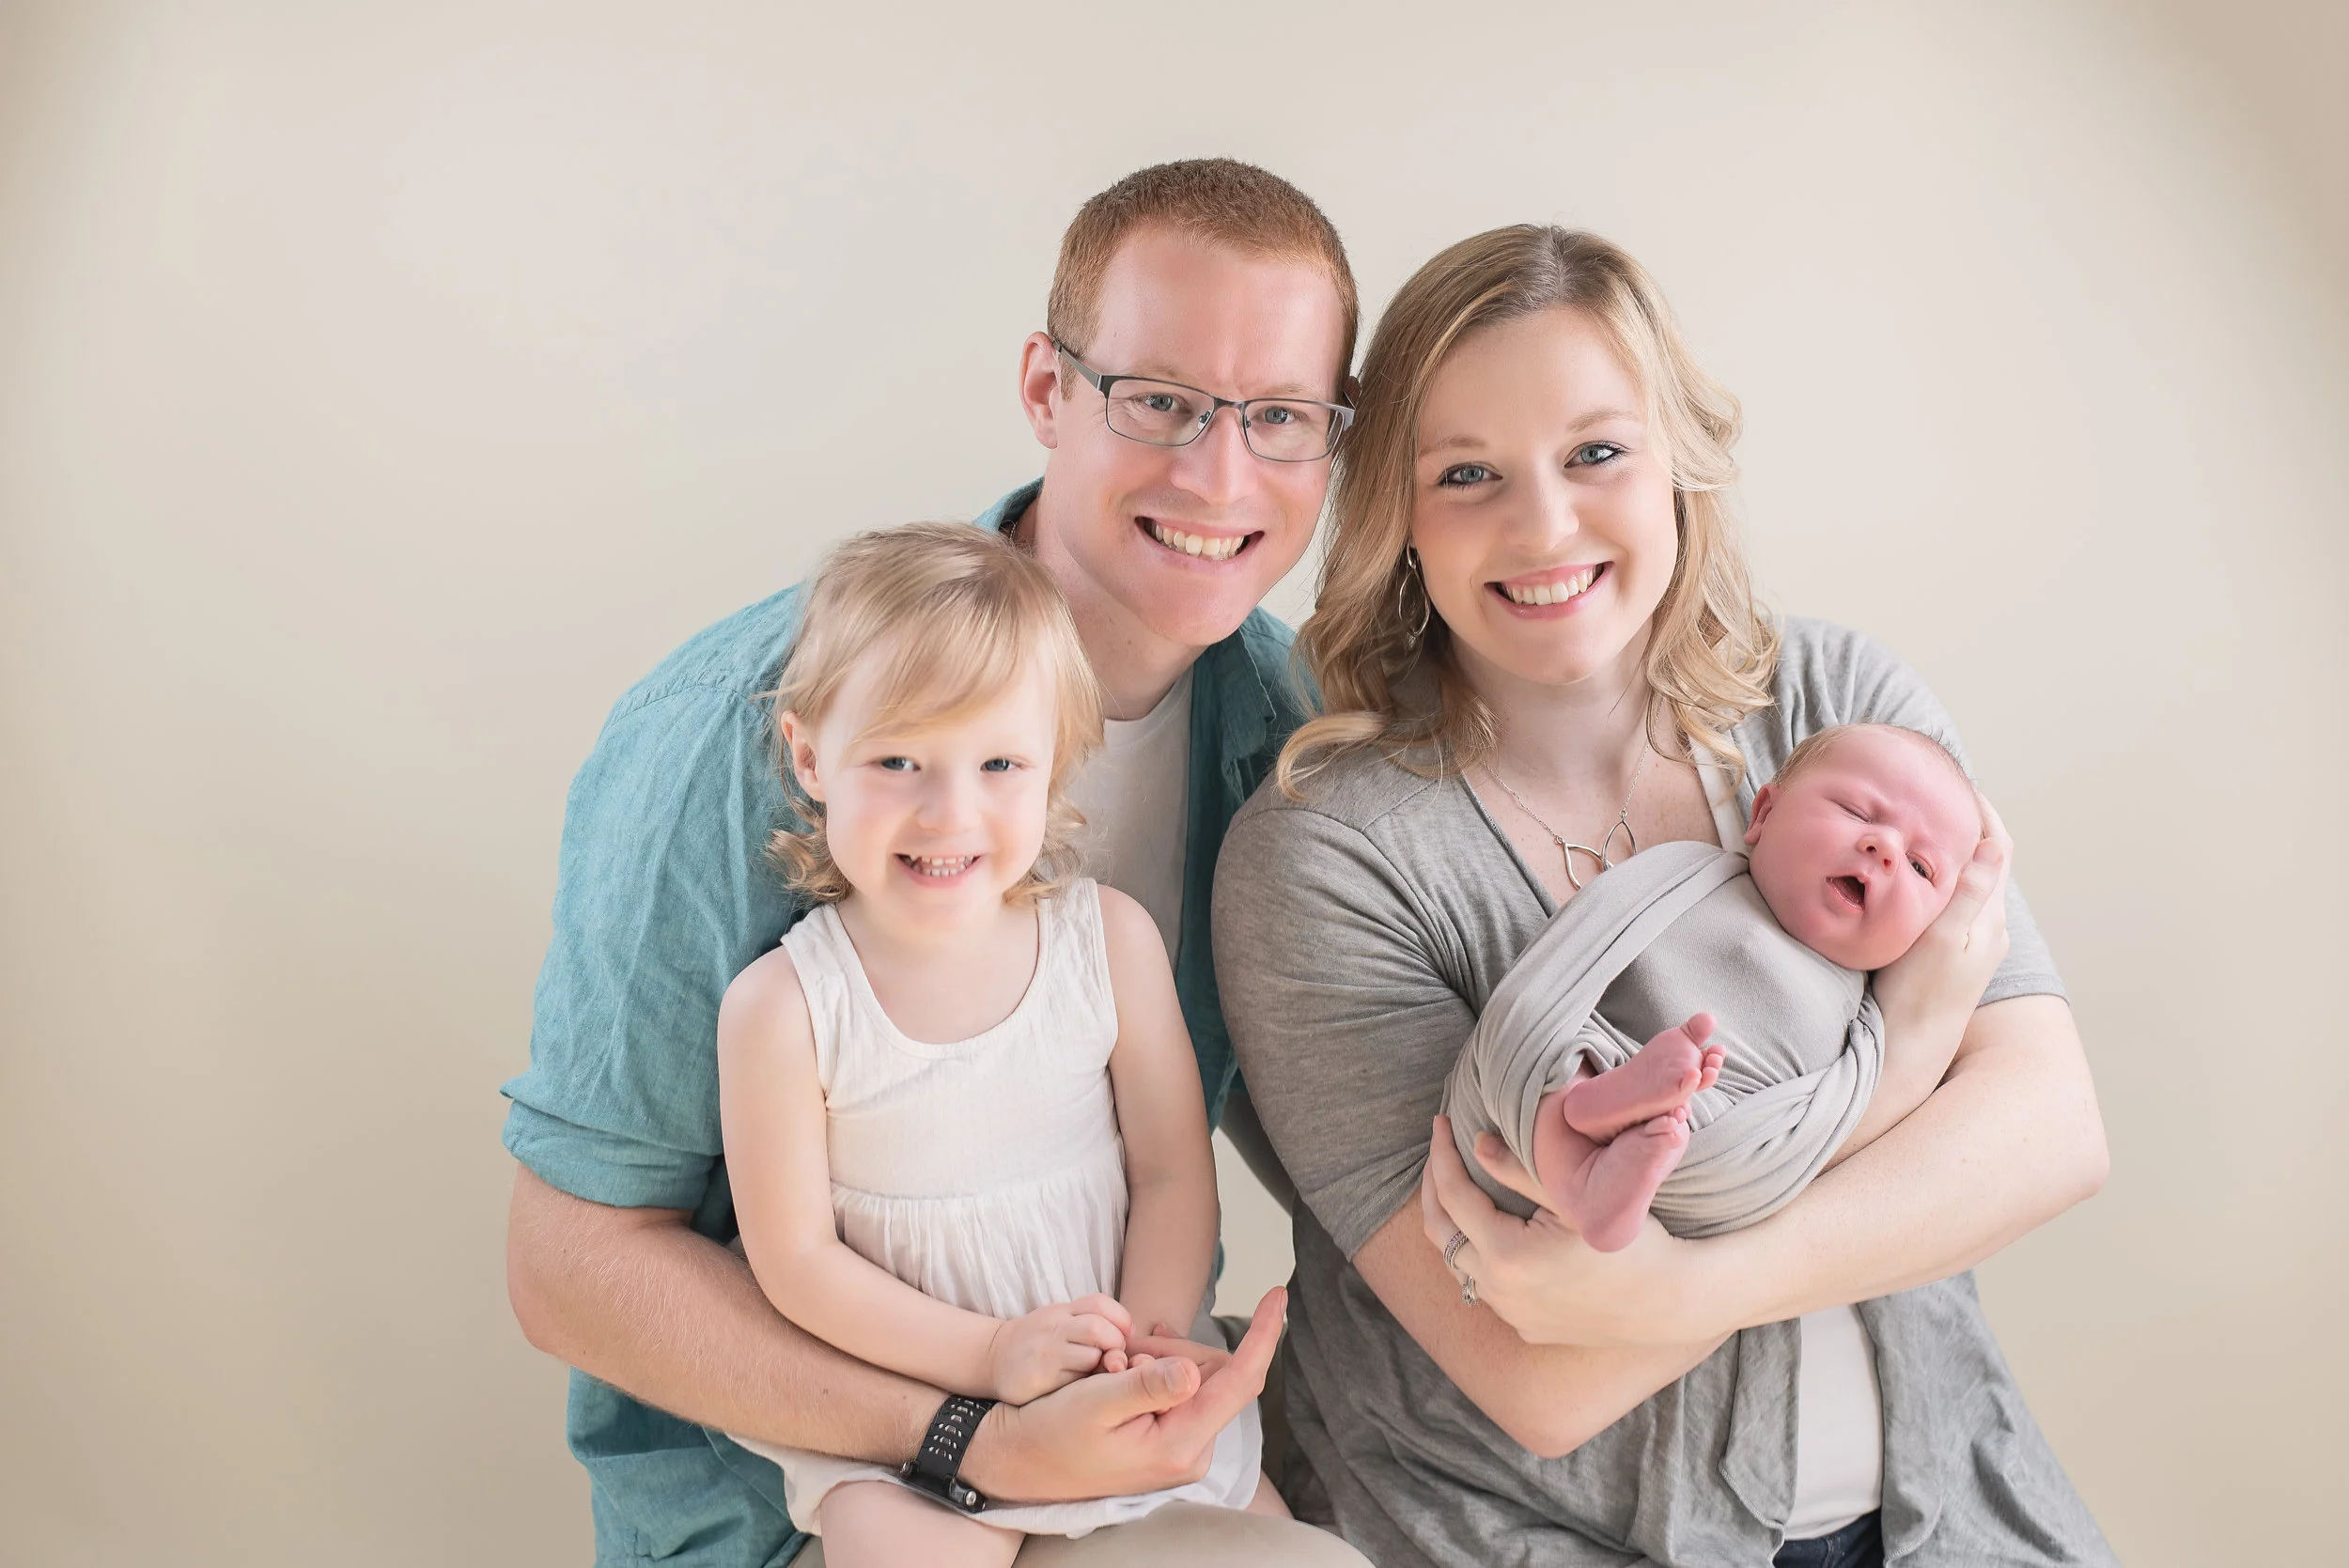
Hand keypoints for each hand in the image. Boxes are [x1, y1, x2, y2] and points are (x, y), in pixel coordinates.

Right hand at [960, 1287, 1285, 1504]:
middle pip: (1215, 1374)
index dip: (1263, 1335)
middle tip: (1127, 1348)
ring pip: (1197, 1377)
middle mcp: (1190, 1452)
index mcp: (1179, 1445)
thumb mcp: (1095, 1403)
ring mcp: (1182, 1450)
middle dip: (1178, 1347)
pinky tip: (1127, 1365)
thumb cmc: (1051, 1432)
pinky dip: (1158, 1369)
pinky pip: (1181, 1390)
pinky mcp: (1170, 1442)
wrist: (1021, 1461)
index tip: (1278, 1295)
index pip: (1240, 1382)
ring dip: (1162, 1358)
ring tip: (1116, 1364)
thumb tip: (1195, 1370)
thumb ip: (1148, 1386)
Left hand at [1421, 1116, 1709, 1346]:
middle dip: (1433, 1188)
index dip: (1442, 1155)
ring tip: (1459, 1187)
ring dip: (1454, 1225)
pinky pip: (1489, 1288)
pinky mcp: (1528, 1327)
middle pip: (1440, 1233)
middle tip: (1439, 1152)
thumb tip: (1476, 1144)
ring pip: (1459, 1266)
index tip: (1443, 1123)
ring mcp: (1512, 1314)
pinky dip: (1481, 1256)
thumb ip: (1520, 1169)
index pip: (1453, 1195)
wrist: (1673, 1300)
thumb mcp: (1576, 1197)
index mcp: (1507, 1256)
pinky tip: (1494, 1232)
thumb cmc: (1632, 1240)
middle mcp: (1500, 1292)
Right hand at [1874, 791, 2012, 1050]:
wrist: (1910, 1049)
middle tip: (1937, 796)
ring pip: (1970, 883)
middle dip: (1968, 826)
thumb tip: (1992, 845)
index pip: (1998, 849)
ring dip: (1955, 852)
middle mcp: (1988, 928)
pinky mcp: (1954, 956)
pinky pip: (1956, 903)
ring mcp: (1972, 944)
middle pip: (1987, 862)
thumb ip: (1968, 893)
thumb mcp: (1942, 939)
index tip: (1959, 785)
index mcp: (1989, 918)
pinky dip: (1942, 878)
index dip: (1983, 813)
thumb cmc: (1919, 995)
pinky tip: (1918, 878)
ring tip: (1925, 827)